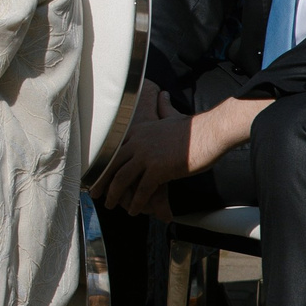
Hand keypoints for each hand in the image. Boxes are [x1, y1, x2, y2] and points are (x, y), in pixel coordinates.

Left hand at [94, 93, 266, 218]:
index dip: (104, 163)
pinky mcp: (158, 168)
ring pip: (122, 178)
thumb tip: (163, 94)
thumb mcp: (173, 115)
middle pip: (112, 164)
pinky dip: (136, 202)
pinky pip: (142, 189)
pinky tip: (134, 211)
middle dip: (101, 181)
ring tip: (111, 204)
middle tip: (94, 193)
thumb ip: (164, 108)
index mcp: (139, 130)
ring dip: (115, 194)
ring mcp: (146, 155)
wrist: (211, 131)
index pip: (114, 149)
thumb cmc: (195, 127)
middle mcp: (138, 141)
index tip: (95, 174)